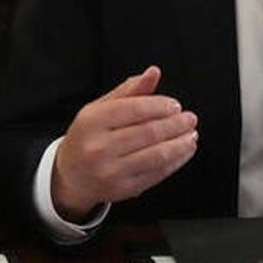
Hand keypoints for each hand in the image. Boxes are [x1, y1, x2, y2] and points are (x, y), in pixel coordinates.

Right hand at [52, 66, 198, 221]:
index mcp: (92, 121)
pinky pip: (157, 173)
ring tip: (191, 134)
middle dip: (176, 124)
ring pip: (157, 155)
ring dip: (180, 144)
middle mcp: (99, 147)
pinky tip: (183, 151)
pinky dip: (176, 161)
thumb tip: (153, 73)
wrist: (71, 176)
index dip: (160, 106)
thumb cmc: (88, 137)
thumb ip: (129, 91)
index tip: (175, 105)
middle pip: (149, 132)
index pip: (134, 109)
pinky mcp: (124, 189)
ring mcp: (112, 171)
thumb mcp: (100, 108)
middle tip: (189, 118)